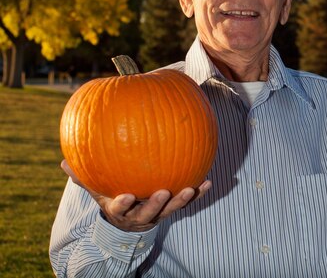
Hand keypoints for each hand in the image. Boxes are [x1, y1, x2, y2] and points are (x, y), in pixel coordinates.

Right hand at [61, 160, 211, 231]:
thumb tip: (63, 161)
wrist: (128, 218)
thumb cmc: (111, 196)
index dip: (122, 204)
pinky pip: (188, 202)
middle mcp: (140, 214)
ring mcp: (158, 213)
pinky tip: (209, 181)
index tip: (126, 196)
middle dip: (155, 204)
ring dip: (182, 200)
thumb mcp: (96, 189)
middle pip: (148, 212)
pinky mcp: (172, 208)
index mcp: (121, 209)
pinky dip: (199, 193)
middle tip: (163, 192)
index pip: (119, 207)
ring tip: (191, 188)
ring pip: (171, 210)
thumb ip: (82, 176)